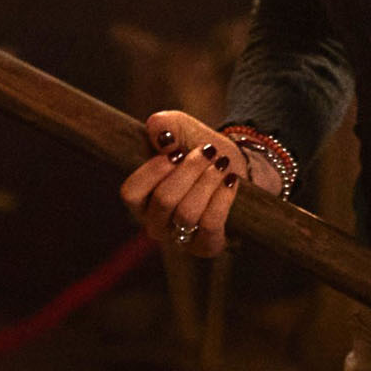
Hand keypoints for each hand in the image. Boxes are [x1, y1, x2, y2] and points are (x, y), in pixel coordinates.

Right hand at [118, 111, 249, 258]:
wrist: (239, 168)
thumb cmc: (201, 151)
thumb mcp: (183, 130)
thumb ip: (166, 125)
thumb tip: (157, 129)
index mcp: (141, 199)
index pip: (131, 193)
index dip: (153, 170)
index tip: (175, 151)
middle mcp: (155, 223)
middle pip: (164, 199)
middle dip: (190, 169)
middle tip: (207, 152)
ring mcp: (180, 238)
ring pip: (187, 213)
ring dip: (209, 181)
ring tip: (222, 164)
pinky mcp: (206, 246)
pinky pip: (210, 225)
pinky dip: (223, 198)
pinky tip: (230, 181)